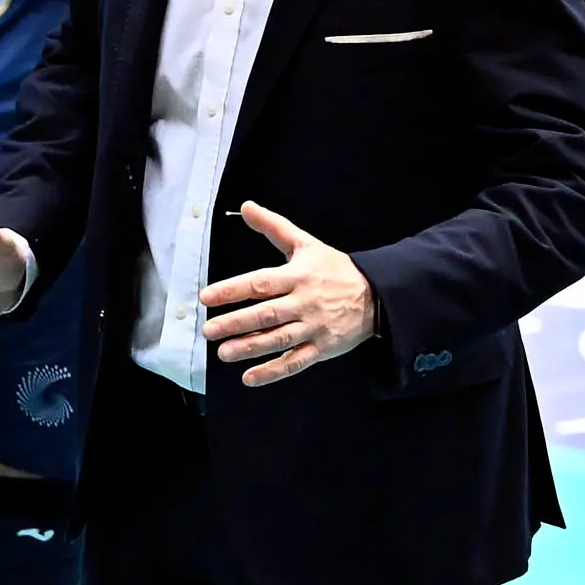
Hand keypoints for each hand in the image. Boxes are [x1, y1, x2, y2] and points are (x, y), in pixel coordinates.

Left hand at [200, 201, 375, 388]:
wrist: (378, 294)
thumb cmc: (335, 269)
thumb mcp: (306, 244)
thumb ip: (274, 227)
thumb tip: (246, 206)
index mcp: (297, 276)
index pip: (260, 282)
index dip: (232, 290)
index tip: (207, 297)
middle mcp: (304, 302)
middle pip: (266, 314)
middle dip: (236, 323)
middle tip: (209, 330)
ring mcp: (314, 327)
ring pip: (279, 339)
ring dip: (250, 348)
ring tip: (223, 353)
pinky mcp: (322, 348)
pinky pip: (295, 361)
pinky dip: (273, 372)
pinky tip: (250, 378)